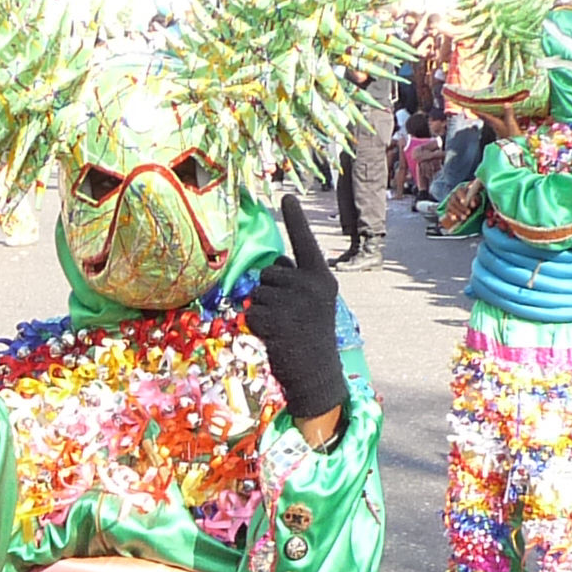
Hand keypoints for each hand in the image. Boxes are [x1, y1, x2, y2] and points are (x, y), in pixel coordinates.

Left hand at [246, 195, 347, 440]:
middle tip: (288, 316)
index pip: (304, 243)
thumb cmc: (311, 337)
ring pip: (256, 293)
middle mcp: (309, 284)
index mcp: (321, 277)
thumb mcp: (314, 303)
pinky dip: (255, 326)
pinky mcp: (275, 319)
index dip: (295, 219)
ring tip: (283, 328)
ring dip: (261, 310)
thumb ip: (296, 282)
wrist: (316, 375)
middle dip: (269, 292)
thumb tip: (270, 269)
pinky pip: (250, 312)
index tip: (287, 197)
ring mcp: (292, 302)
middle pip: (269, 273)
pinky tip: (275, 337)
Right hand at [442, 178, 481, 227]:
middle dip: (461, 207)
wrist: (467, 207)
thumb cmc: (472, 201)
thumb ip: (475, 200)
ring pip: (451, 207)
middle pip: (454, 200)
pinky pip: (448, 213)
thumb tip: (473, 204)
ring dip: (458, 213)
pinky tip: (455, 219)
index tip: (465, 201)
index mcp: (460, 190)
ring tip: (465, 218)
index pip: (459, 191)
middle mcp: (453, 195)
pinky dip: (451, 216)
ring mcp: (449, 203)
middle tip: (469, 212)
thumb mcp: (476, 199)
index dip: (461, 196)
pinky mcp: (448, 210)